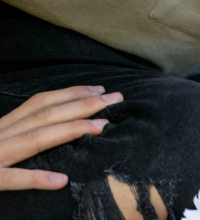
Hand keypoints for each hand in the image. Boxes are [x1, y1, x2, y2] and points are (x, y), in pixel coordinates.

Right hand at [1, 86, 121, 191]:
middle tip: (117, 99)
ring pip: (34, 140)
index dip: (71, 94)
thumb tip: (58, 124)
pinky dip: (36, 178)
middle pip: (44, 117)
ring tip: (102, 126)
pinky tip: (62, 180)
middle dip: (83, 105)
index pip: (40, 103)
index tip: (101, 90)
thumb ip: (19, 133)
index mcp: (2, 127)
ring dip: (69, 131)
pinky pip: (11, 179)